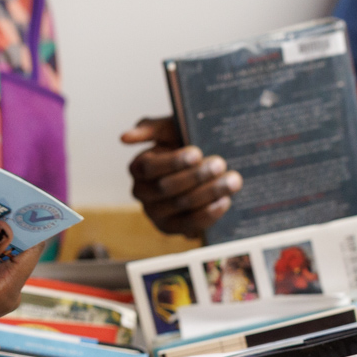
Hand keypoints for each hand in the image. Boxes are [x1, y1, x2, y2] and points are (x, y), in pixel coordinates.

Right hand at [122, 116, 241, 236]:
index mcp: (138, 168)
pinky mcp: (173, 228)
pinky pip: (190, 225)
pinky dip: (209, 214)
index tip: (197, 153)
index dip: (173, 162)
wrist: (202, 163)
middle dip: (196, 176)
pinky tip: (225, 201)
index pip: (150, 168)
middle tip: (220, 164)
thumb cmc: (182, 143)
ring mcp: (156, 213)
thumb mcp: (168, 129)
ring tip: (232, 181)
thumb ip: (150, 128)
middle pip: (166, 188)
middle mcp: (142, 193)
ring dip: (209, 193)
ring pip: (181, 206)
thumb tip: (125, 137)